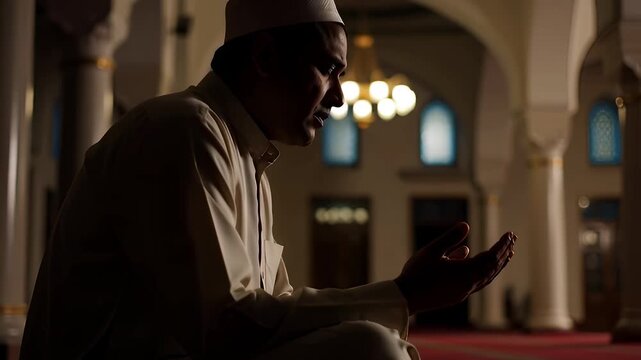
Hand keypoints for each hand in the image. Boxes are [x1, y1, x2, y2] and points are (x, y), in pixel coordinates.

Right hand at [394, 222, 515, 314]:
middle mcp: (469, 284)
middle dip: (504, 252)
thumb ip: (450, 238)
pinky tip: (477, 263)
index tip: (509, 234)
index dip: (501, 244)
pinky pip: (478, 282)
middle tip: (512, 239)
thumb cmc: (417, 273)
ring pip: (488, 277)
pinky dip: (485, 272)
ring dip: (498, 265)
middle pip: (493, 268)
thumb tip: (467, 226)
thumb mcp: (432, 250)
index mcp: (466, 272)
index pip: (491, 257)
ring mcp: (464, 291)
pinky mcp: (457, 295)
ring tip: (507, 254)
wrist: (406, 298)